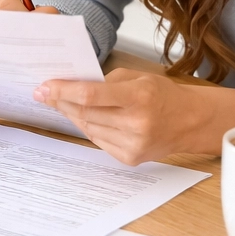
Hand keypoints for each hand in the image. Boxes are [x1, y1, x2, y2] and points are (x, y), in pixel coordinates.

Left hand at [34, 68, 210, 165]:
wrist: (190, 122)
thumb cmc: (163, 95)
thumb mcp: (138, 77)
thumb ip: (106, 82)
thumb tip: (72, 87)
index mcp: (139, 97)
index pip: (91, 96)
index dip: (63, 91)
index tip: (45, 87)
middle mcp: (136, 124)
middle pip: (86, 114)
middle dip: (61, 102)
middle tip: (44, 93)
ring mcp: (133, 144)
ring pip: (88, 128)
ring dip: (72, 115)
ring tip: (62, 103)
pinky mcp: (130, 158)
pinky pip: (98, 141)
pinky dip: (88, 128)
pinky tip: (84, 118)